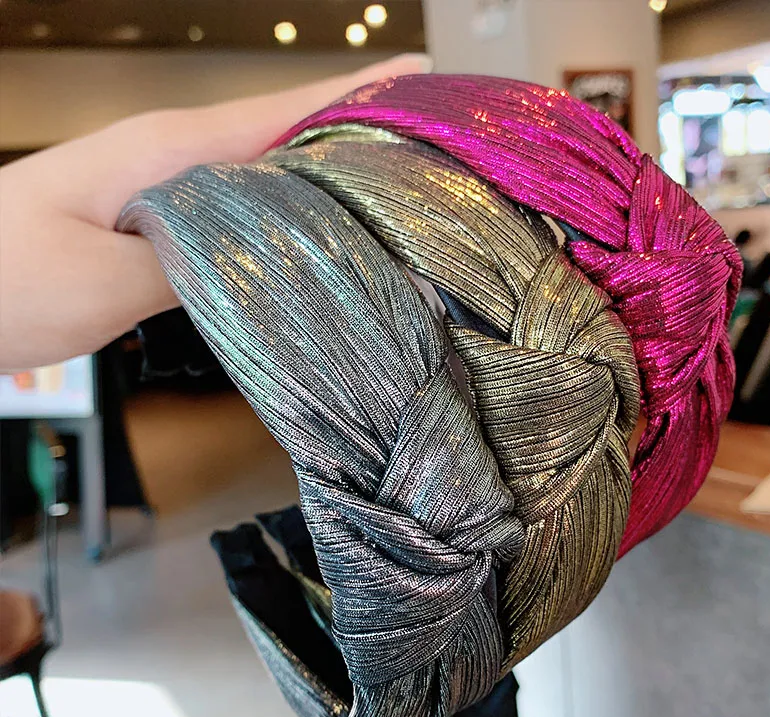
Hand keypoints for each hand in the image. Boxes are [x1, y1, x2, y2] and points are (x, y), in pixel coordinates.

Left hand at [0, 53, 431, 371]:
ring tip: (390, 190)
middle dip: (356, 132)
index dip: (352, 94)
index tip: (416, 80)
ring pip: (268, 173)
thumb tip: (275, 256)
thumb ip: (197, 263)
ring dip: (328, 176)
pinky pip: (244, 211)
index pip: (278, 111)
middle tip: (425, 148)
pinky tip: (316, 235)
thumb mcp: (104, 278)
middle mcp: (177, 158)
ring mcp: (171, 189)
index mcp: (169, 151)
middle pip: (285, 133)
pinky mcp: (164, 224)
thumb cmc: (7, 281)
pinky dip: (288, 215)